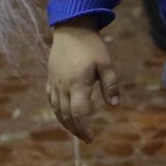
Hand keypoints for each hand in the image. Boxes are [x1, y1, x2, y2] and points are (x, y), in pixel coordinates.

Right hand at [47, 21, 119, 140]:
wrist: (71, 27)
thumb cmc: (91, 45)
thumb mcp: (106, 63)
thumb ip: (110, 85)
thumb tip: (114, 105)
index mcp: (78, 83)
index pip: (79, 113)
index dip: (84, 128)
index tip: (92, 137)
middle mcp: (63, 86)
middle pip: (67, 115)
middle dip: (76, 130)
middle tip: (86, 138)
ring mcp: (55, 82)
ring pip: (57, 110)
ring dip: (66, 123)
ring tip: (77, 130)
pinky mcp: (51, 77)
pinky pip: (51, 100)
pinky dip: (57, 111)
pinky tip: (64, 115)